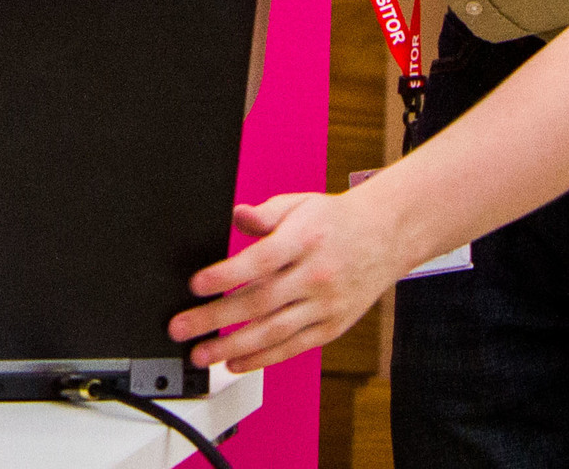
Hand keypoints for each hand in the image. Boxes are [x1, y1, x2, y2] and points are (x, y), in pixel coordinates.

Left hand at [169, 189, 402, 373]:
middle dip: (216, 319)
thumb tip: (236, 216)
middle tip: (181, 328)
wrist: (386, 236)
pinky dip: (263, 359)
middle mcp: (316, 275)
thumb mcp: (298, 204)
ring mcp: (326, 305)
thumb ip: (264, 214)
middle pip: (260, 302)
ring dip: (234, 347)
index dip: (226, 275)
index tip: (196, 285)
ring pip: (275, 332)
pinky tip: (236, 363)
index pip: (260, 261)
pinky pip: (294, 347)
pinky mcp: (332, 327)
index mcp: (304, 240)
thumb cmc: (335, 220)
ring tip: (202, 354)